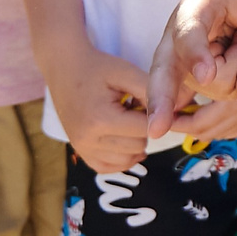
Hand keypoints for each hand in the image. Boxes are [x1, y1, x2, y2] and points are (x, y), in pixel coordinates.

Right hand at [49, 46, 154, 175]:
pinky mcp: (80, 152)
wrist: (65, 69)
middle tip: (134, 108)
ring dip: (134, 143)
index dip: (156, 116)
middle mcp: (89, 140)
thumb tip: (171, 112)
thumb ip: (149, 92)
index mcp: (101, 119)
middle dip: (144, 128)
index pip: (145, 129)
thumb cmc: (97, 68)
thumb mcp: (126, 72)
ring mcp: (82, 149)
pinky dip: (121, 157)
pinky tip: (123, 138)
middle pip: (137, 146)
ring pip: (126, 160)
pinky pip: (108, 167)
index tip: (153, 103)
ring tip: (126, 119)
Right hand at [146, 0, 236, 139]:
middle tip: (157, 128)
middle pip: (168, 69)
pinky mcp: (186, 70)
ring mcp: (179, 53)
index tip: (206, 74)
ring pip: (207, 84)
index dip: (196, 53)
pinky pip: (209, 89)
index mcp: (200, 5)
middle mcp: (179, 31)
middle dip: (162, 99)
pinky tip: (234, 55)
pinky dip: (230, 78)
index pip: (191, 32)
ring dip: (236, 68)